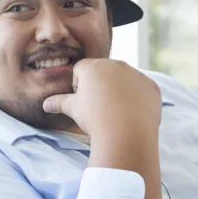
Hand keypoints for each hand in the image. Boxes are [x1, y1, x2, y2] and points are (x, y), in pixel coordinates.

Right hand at [42, 58, 162, 140]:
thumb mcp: (73, 110)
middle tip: (98, 108)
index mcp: (94, 67)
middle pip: (103, 72)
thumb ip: (59, 102)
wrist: (126, 134)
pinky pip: (141, 89)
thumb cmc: (95, 118)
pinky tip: (131, 114)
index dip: (78, 86)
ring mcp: (136, 74)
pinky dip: (136, 99)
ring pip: (123, 79)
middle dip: (99, 86)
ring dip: (118, 91)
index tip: (83, 102)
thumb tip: (45, 104)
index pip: (80, 70)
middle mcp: (116, 64)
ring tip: (115, 112)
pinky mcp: (151, 87)